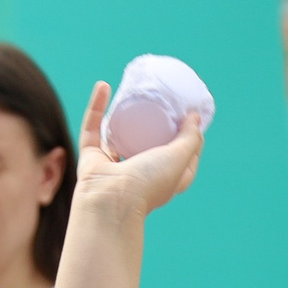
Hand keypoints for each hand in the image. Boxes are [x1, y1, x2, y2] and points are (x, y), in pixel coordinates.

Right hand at [72, 82, 203, 219]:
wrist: (110, 201)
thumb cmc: (149, 183)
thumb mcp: (180, 159)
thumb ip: (190, 138)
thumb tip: (195, 117)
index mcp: (164, 178)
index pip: (181, 157)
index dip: (188, 138)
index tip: (191, 116)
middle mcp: (139, 172)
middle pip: (149, 143)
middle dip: (154, 123)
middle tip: (161, 99)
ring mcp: (113, 164)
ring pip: (118, 134)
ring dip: (122, 113)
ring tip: (131, 92)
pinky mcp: (92, 156)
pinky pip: (93, 126)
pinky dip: (97, 107)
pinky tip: (104, 86)